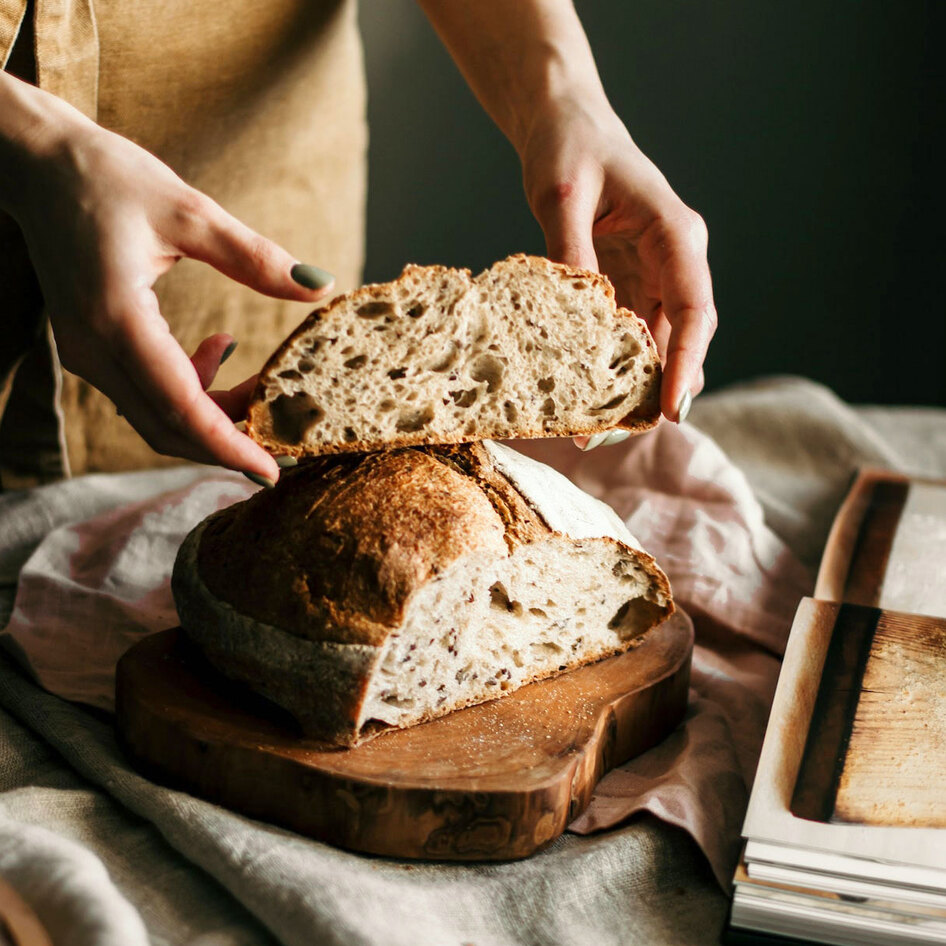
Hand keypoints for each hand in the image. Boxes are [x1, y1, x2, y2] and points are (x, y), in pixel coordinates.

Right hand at [2, 78, 332, 480]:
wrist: (35, 164)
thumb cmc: (105, 177)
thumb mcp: (189, 212)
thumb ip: (255, 257)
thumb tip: (320, 286)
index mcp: (116, 319)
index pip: (179, 408)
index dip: (228, 446)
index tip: (271, 472)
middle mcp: (94, 349)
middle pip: (167, 427)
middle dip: (227, 442)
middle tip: (283, 440)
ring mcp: (85, 353)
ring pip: (156, 415)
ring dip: (212, 415)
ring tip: (262, 387)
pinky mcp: (90, 347)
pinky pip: (145, 391)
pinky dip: (190, 389)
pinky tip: (221, 349)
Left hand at [520, 95, 716, 425]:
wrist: (566, 126)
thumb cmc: (569, 148)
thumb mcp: (560, 194)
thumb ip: (570, 250)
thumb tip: (575, 313)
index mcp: (675, 233)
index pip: (695, 307)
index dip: (687, 363)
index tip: (672, 408)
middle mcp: (675, 260)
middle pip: (683, 337)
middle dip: (658, 389)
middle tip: (615, 435)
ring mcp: (655, 275)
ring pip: (659, 343)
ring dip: (635, 386)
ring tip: (597, 430)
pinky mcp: (630, 285)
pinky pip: (631, 335)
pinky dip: (615, 367)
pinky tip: (588, 396)